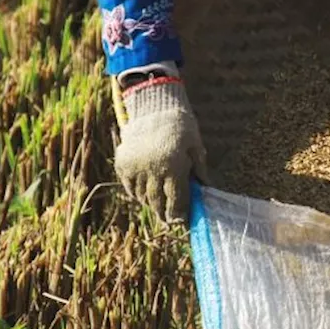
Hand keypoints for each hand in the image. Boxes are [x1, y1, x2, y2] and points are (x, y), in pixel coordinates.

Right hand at [113, 70, 207, 223]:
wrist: (153, 107)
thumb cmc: (180, 126)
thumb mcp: (195, 145)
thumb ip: (200, 168)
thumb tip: (206, 188)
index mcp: (173, 166)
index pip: (175, 199)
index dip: (178, 213)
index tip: (180, 221)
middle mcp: (152, 170)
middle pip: (157, 201)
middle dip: (164, 213)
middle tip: (168, 220)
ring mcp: (135, 167)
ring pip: (142, 196)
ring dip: (150, 203)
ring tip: (157, 207)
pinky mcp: (123, 163)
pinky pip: (129, 186)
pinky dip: (136, 192)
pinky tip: (143, 194)